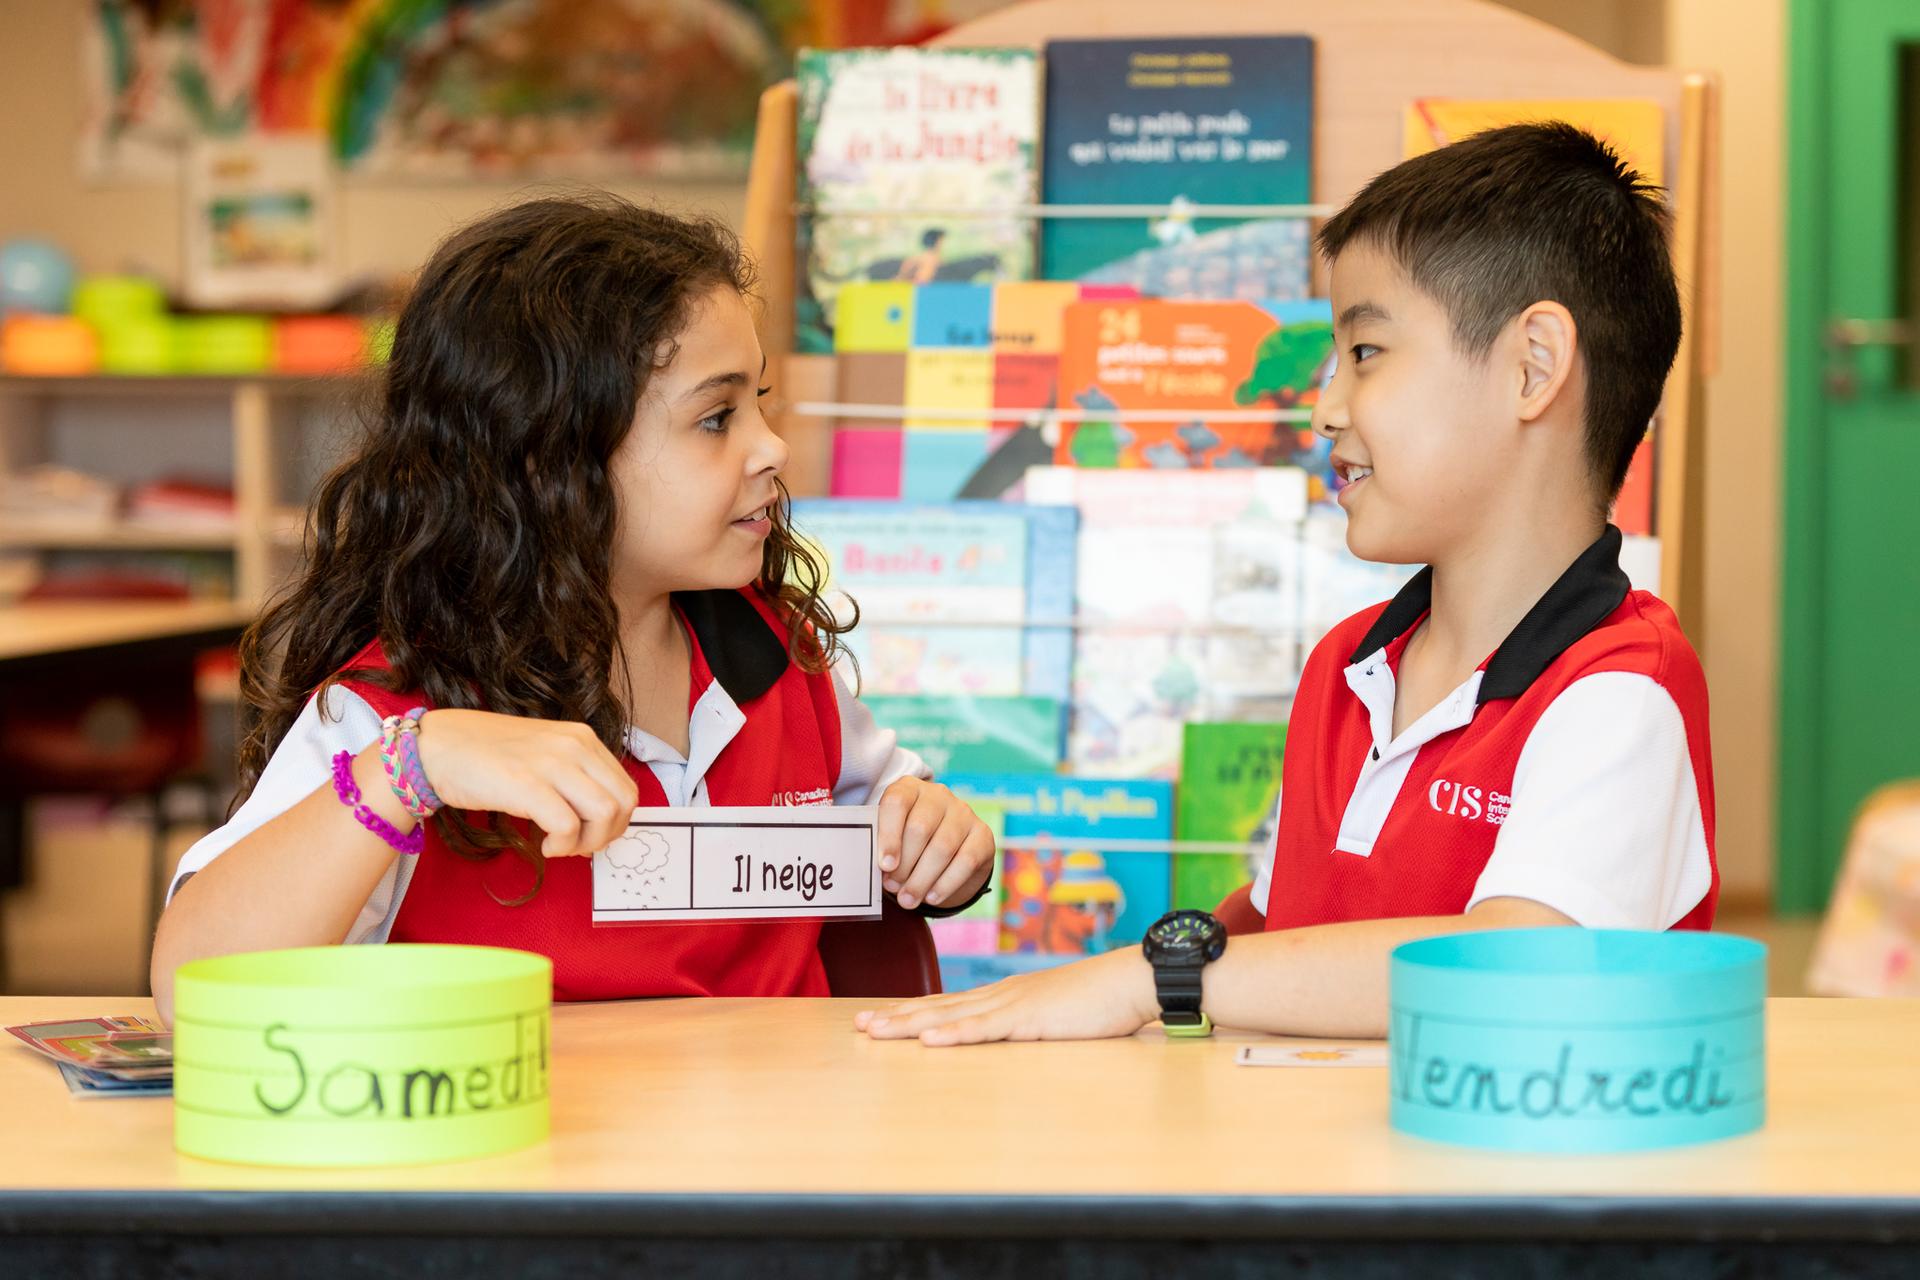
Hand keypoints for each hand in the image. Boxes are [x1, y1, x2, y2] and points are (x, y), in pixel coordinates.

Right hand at [411, 709, 639, 856]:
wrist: (437, 747)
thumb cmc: (486, 755)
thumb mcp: (544, 753)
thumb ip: (574, 775)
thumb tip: (599, 817)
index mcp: (582, 738)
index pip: (627, 787)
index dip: (616, 821)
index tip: (591, 833)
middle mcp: (574, 746)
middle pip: (624, 802)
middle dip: (608, 835)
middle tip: (579, 845)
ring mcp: (552, 764)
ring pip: (605, 814)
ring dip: (587, 842)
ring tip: (560, 846)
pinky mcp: (527, 785)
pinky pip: (568, 827)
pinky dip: (562, 846)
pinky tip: (544, 846)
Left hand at [854, 945, 1159, 1045]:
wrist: (1132, 979)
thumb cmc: (1101, 999)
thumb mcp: (1056, 1014)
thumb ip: (1031, 1023)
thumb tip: (1013, 1036)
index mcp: (1006, 996)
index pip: (948, 1004)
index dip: (911, 1012)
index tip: (879, 1018)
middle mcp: (1001, 996)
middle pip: (938, 1007)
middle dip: (895, 1017)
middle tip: (858, 1025)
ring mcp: (1013, 1006)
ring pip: (950, 1016)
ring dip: (910, 1024)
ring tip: (875, 1031)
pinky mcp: (1031, 1020)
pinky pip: (986, 1030)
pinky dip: (955, 1034)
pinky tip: (929, 1040)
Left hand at [875, 777, 993, 909]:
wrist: (947, 848)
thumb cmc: (908, 842)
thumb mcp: (891, 837)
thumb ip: (882, 848)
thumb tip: (882, 872)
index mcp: (910, 788)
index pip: (897, 802)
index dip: (889, 835)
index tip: (884, 865)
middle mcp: (938, 795)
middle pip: (920, 828)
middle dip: (904, 864)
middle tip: (893, 888)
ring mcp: (963, 813)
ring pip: (943, 847)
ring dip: (922, 879)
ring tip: (908, 899)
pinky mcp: (983, 834)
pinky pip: (966, 861)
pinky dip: (946, 883)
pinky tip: (932, 897)